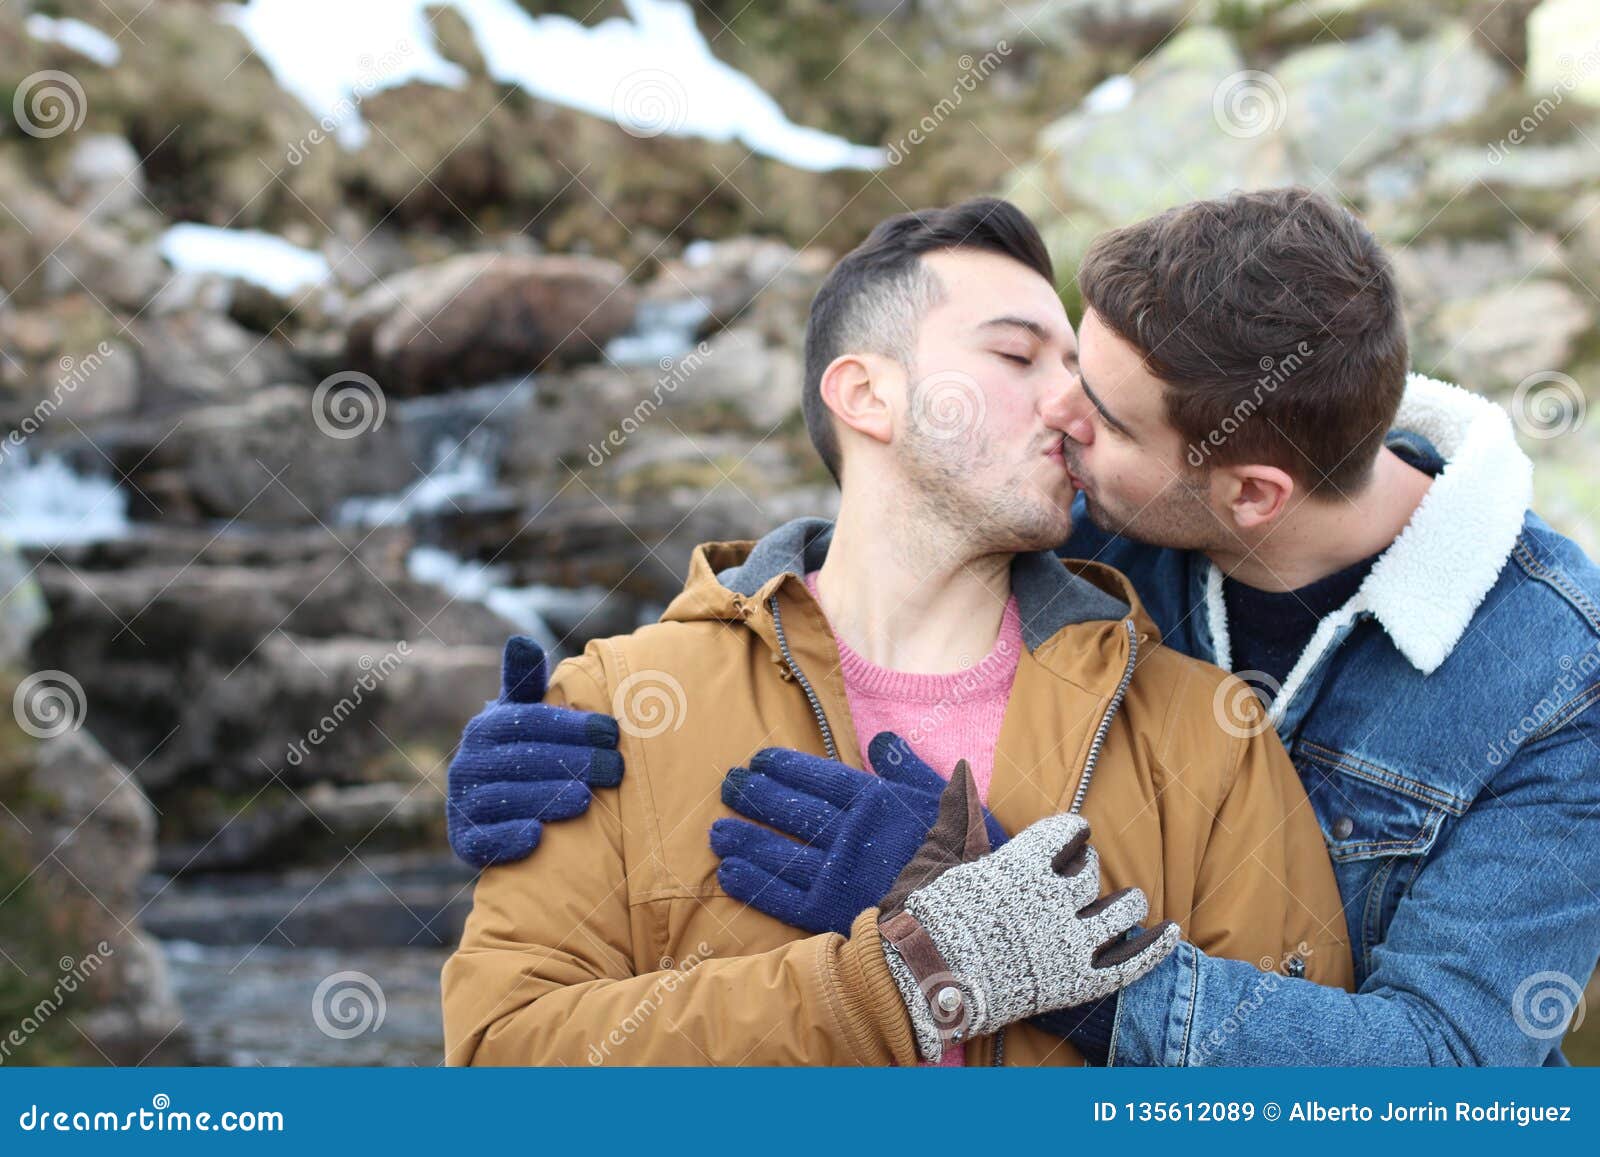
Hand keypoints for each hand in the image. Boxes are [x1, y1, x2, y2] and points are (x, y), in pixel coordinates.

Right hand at [446, 636, 622, 867]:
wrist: (494, 812)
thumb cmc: (524, 753)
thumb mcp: (523, 716)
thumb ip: (525, 682)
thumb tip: (521, 639)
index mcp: (486, 728)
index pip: (527, 722)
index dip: (570, 725)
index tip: (612, 731)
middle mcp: (468, 763)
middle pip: (520, 759)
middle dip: (572, 761)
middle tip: (615, 769)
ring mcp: (463, 803)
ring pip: (502, 799)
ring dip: (544, 797)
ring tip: (583, 798)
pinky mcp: (464, 842)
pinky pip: (482, 842)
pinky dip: (506, 839)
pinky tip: (536, 837)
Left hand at [710, 732, 1006, 935]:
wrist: (983, 919)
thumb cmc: (971, 855)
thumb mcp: (948, 800)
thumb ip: (909, 769)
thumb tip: (879, 741)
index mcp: (878, 801)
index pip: (819, 776)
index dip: (783, 767)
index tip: (758, 759)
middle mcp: (851, 833)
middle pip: (791, 809)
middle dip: (755, 795)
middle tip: (727, 786)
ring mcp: (839, 874)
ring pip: (779, 851)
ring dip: (744, 839)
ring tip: (716, 830)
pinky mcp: (833, 913)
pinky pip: (784, 897)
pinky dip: (754, 885)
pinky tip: (729, 873)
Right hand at [878, 767, 1178, 1060]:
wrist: (924, 981)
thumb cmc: (926, 919)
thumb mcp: (940, 858)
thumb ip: (959, 813)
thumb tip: (961, 768)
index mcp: (1022, 865)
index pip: (1065, 834)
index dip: (1071, 833)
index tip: (1074, 835)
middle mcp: (1053, 900)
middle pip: (1091, 873)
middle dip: (1089, 869)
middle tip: (1083, 875)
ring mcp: (1069, 943)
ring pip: (1118, 912)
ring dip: (1126, 902)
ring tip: (1128, 900)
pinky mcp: (1077, 983)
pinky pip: (1128, 964)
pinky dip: (1155, 947)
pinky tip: (1174, 931)